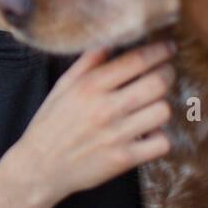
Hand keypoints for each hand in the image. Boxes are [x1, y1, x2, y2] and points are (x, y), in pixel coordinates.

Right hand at [0, 41, 175, 207]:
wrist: (39, 168)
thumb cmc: (49, 124)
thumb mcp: (62, 87)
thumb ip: (87, 63)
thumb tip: (110, 40)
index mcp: (89, 86)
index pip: (136, 60)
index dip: (159, 51)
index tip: (168, 48)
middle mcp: (104, 108)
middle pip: (158, 82)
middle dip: (167, 74)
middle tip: (165, 74)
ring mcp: (116, 135)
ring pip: (163, 111)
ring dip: (161, 106)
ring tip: (152, 105)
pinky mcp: (124, 159)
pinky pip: (161, 142)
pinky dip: (160, 137)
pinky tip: (148, 133)